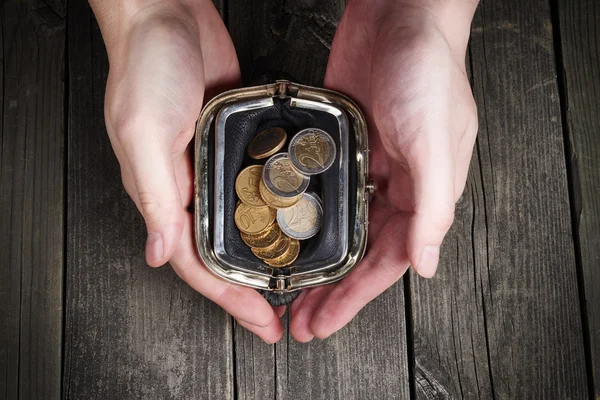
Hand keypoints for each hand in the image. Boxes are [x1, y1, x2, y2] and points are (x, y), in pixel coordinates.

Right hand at [94, 0, 283, 342]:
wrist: (167, 14)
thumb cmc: (144, 64)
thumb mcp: (143, 132)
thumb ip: (154, 194)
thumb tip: (161, 252)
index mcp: (163, 191)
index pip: (197, 261)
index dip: (229, 296)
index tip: (260, 320)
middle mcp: (189, 185)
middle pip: (222, 250)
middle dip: (250, 286)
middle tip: (282, 312)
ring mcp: (214, 165)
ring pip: (241, 223)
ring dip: (264, 253)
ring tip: (296, 279)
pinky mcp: (234, 143)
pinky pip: (255, 186)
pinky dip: (273, 209)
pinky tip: (294, 220)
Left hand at [290, 0, 478, 340]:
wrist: (401, 13)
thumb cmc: (428, 71)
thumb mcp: (436, 143)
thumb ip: (431, 206)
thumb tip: (426, 264)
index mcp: (421, 193)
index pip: (386, 262)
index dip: (354, 299)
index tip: (323, 324)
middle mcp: (393, 185)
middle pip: (358, 253)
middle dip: (330, 291)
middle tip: (298, 319)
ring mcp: (364, 165)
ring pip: (338, 228)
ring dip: (315, 260)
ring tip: (288, 288)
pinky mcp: (338, 143)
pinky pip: (321, 191)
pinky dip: (306, 216)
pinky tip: (285, 232)